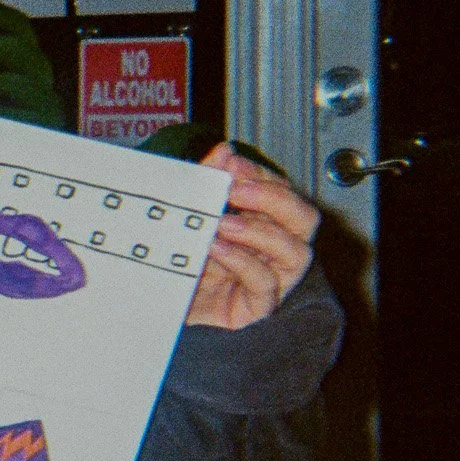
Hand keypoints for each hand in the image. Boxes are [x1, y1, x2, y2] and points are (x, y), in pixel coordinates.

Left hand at [186, 143, 320, 329]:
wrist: (156, 309)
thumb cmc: (180, 266)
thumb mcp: (189, 221)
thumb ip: (206, 184)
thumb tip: (223, 151)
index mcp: (261, 225)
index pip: (279, 192)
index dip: (260, 175)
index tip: (231, 164)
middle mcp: (272, 250)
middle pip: (302, 218)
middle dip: (274, 198)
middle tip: (237, 188)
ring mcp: (271, 279)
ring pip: (296, 251)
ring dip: (260, 231)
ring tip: (222, 222)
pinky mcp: (257, 306)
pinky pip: (264, 283)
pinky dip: (241, 261)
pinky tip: (217, 249)